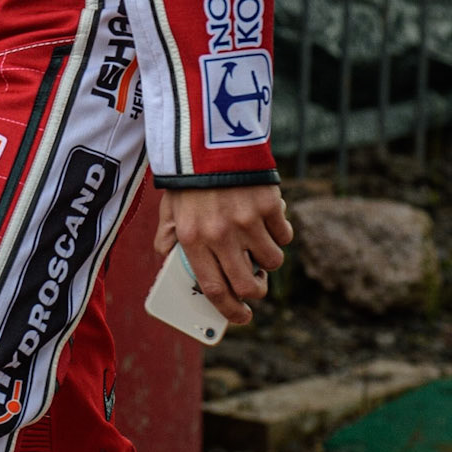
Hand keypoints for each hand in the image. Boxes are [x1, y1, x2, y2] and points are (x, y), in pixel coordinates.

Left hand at [155, 184, 292, 325]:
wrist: (210, 134)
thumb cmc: (188, 174)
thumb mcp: (169, 206)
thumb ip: (168, 236)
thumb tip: (169, 261)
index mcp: (192, 239)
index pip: (214, 290)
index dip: (230, 310)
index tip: (241, 317)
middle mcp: (220, 234)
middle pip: (249, 285)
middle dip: (256, 292)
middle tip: (256, 286)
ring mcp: (248, 220)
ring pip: (272, 262)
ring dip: (268, 260)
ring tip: (258, 245)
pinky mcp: (269, 205)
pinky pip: (283, 235)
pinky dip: (279, 233)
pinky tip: (268, 221)